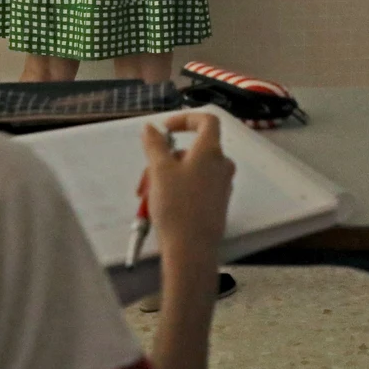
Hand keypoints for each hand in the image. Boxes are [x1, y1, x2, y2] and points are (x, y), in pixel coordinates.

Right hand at [140, 113, 234, 258]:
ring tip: (148, 196)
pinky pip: (196, 186)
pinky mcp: (217, 204)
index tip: (165, 130)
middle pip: (193, 149)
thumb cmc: (176, 206)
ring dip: (167, 177)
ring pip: (191, 170)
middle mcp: (222, 166)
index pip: (207, 120)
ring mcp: (221, 186)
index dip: (185, 119)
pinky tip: (160, 207)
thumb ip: (155, 145)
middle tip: (146, 176)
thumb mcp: (159, 170)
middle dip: (166, 159)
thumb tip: (151, 127)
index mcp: (212, 151)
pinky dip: (177, 189)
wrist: (192, 250)